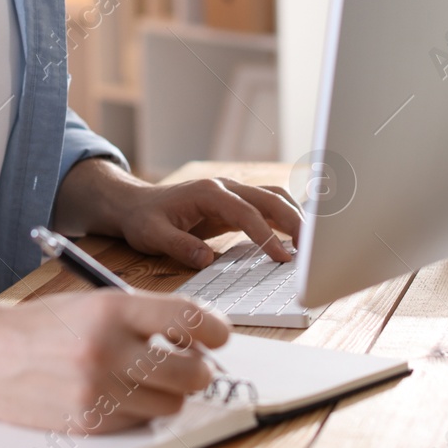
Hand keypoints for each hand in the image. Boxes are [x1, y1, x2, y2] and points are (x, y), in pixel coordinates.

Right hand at [0, 283, 227, 434]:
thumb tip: (196, 331)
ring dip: (172, 394)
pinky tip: (124, 395)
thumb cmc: (40, 327)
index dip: (216, 329)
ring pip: (172, 403)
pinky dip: (142, 412)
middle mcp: (107, 348)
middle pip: (191, 370)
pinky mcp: (88, 421)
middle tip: (193, 363)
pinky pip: (141, 422)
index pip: (188, 317)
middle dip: (199, 368)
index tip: (220, 334)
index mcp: (111, 308)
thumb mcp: (90, 302)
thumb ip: (140, 314)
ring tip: (155, 380)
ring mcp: (98, 389)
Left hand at [52, 159, 303, 269]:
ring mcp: (232, 193)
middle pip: (269, 198)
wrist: (136, 205)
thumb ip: (179, 246)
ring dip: (294, 217)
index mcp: (207, 192)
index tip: (282, 257)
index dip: (266, 235)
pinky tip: (296, 237)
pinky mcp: (235, 204)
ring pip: (273, 198)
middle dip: (293, 221)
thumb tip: (207, 260)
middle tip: (312, 250)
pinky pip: (266, 208)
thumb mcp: (152, 235)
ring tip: (310, 245)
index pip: (246, 212)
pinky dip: (284, 219)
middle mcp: (224, 187)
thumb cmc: (144, 219)